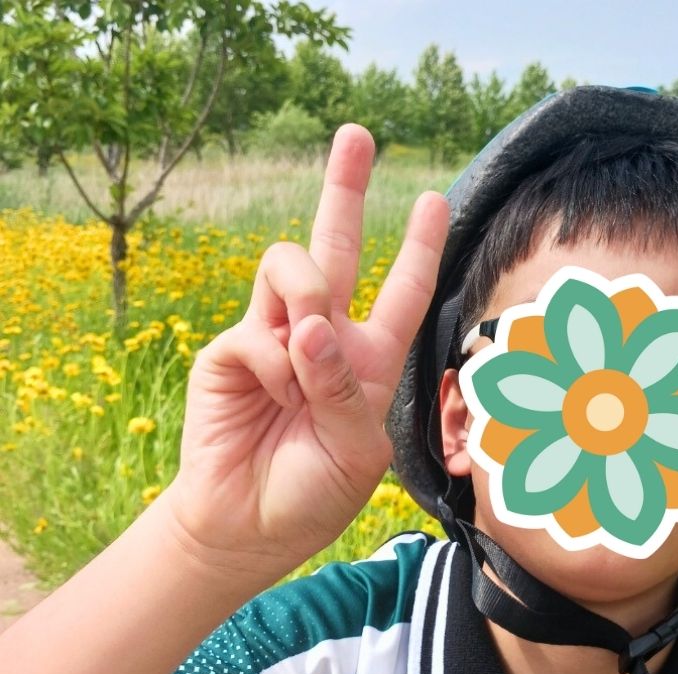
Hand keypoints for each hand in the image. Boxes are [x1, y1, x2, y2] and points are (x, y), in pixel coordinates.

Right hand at [167, 125, 449, 576]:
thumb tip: (309, 325)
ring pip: (294, 266)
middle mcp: (324, 338)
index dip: (420, 248)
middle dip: (345, 189)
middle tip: (358, 134)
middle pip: (337, 246)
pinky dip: (276, 366)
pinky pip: (260, 330)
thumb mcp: (357, 450)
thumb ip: (347, 389)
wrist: (249, 525)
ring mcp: (275, 337)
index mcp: (369, 361)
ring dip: (309, 298)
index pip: (402, 293)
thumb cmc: (314, 493)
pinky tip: (274, 401)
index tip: (435, 201)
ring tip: (307, 351)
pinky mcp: (233, 349)